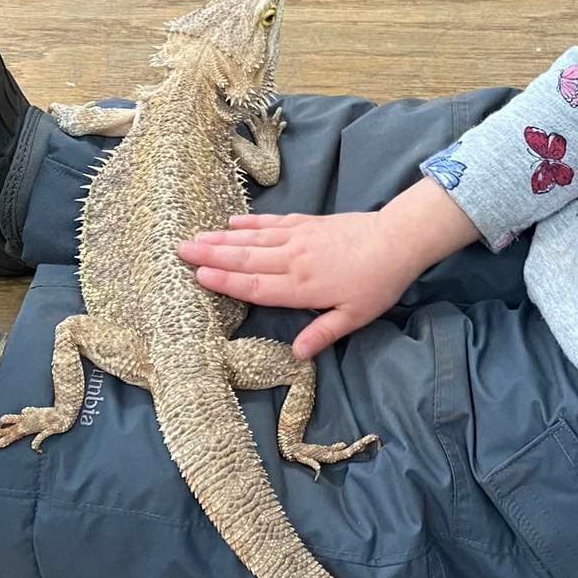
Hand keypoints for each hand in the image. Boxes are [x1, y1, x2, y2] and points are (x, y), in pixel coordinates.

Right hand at [176, 178, 480, 359]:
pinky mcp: (308, 222)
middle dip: (211, 255)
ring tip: (195, 236)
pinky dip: (251, 222)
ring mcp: (299, 237)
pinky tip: (233, 222)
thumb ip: (322, 333)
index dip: (225, 282)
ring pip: (253, 238)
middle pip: (245, 258)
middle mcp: (293, 259)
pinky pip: (273, 222)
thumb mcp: (354, 316)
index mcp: (301, 286)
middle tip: (179, 250)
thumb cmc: (377, 283)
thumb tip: (296, 355)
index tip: (197, 276)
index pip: (255, 285)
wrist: (397, 239)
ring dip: (223, 238)